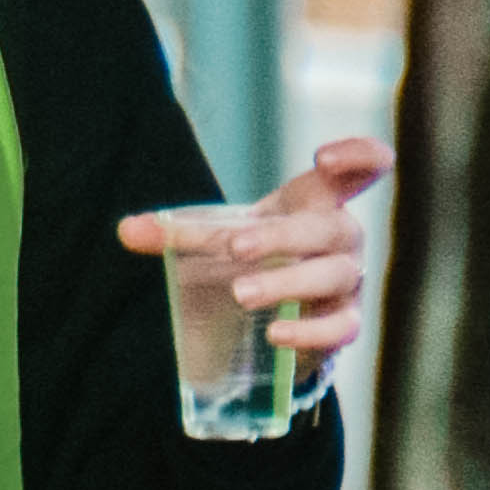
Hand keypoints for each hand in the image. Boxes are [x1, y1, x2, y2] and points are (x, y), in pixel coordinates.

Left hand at [117, 136, 390, 360]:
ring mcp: (348, 281)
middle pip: (328, 228)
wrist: (273, 312)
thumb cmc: (251, 259)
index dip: (357, 156)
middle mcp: (342, 238)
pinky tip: (277, 333)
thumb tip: (127, 230)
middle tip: (236, 248)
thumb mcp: (216, 239)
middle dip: (282, 236)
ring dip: (288, 282)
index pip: (361, 169)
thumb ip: (176, 233)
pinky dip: (310, 331)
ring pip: (334, 276)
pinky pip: (341, 327)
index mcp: (315, 203)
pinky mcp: (344, 322)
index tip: (322, 160)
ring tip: (242, 294)